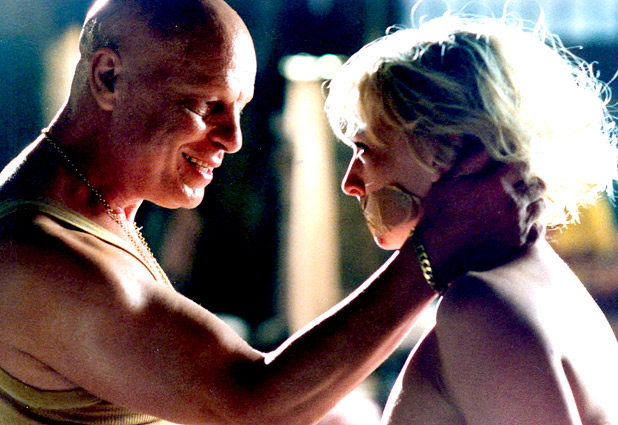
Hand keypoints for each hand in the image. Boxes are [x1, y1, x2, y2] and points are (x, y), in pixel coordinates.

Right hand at [415, 151, 545, 284]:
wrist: (437, 252)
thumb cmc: (440, 212)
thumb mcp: (450, 179)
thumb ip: (473, 158)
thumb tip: (487, 139)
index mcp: (497, 184)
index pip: (522, 163)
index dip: (515, 164)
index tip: (506, 168)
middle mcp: (513, 203)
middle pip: (537, 183)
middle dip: (527, 181)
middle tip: (512, 185)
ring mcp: (519, 225)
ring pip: (541, 205)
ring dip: (531, 201)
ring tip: (514, 204)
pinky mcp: (519, 243)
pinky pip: (538, 228)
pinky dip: (532, 223)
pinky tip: (517, 222)